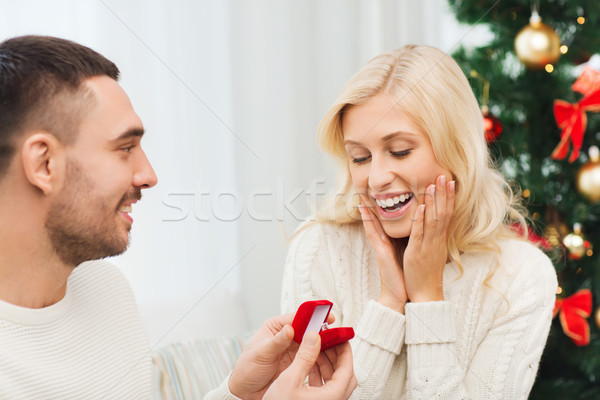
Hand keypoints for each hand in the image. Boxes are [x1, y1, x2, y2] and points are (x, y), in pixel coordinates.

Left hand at [228, 313, 335, 398]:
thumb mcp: (261, 353)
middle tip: (336, 335)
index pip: (298, 317)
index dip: (313, 316)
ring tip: (334, 349)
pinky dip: (320, 360)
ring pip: (313, 344)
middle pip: (309, 330)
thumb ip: (276, 342)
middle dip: (322, 332)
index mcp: (276, 327)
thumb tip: (289, 329)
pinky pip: (312, 359)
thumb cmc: (247, 368)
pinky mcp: (297, 363)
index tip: (326, 318)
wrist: (245, 390)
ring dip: (323, 347)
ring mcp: (293, 350)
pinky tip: (326, 363)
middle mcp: (287, 336)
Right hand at [263, 331, 356, 399]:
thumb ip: (304, 357)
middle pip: (343, 375)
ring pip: (334, 381)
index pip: (347, 369)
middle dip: (336, 356)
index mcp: (331, 397)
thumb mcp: (290, 380)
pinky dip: (319, 373)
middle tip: (329, 342)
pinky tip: (308, 365)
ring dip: (327, 364)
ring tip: (316, 349)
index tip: (340, 338)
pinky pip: (324, 387)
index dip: (345, 350)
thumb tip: (314, 338)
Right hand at [358, 201, 407, 312]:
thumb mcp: (405, 254)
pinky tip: (367, 210)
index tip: (380, 194)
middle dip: (369, 206)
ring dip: (366, 210)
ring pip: (372, 224)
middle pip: (375, 220)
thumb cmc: (403, 276)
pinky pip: (374, 234)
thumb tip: (411, 231)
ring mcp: (379, 247)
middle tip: (363, 190)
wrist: (399, 296)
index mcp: (390, 243)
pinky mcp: (380, 253)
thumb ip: (405, 243)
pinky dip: (370, 222)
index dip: (380, 208)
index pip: (384, 222)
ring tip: (360, 196)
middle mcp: (383, 243)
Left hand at [403, 175, 454, 301]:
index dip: (448, 197)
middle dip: (443, 193)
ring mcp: (428, 246)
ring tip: (433, 184)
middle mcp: (437, 240)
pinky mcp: (417, 253)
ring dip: (434, 201)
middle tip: (444, 174)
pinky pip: (420, 234)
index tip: (449, 180)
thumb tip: (434, 223)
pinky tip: (421, 207)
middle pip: (443, 213)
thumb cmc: (427, 273)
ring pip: (433, 220)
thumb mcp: (432, 251)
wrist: (426, 295)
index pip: (447, 213)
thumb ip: (433, 237)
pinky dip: (421, 220)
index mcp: (440, 239)